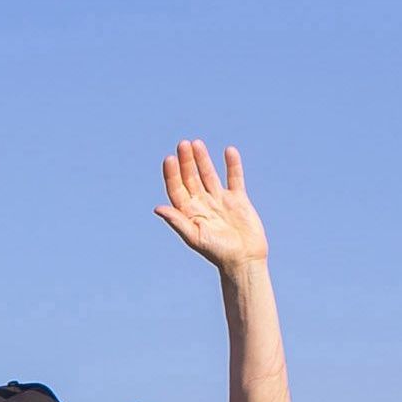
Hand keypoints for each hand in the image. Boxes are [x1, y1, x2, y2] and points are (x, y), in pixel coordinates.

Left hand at [154, 140, 266, 272]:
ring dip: (203, 160)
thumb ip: (177, 221)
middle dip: (186, 161)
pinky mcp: (238, 199)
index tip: (170, 158)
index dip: (172, 174)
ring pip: (209, 175)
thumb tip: (157, 208)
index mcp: (189, 213)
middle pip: (191, 178)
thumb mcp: (194, 236)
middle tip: (183, 144)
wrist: (244, 258)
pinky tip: (228, 151)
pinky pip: (234, 178)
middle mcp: (202, 204)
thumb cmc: (217, 252)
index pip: (177, 189)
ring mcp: (220, 200)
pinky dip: (232, 165)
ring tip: (197, 143)